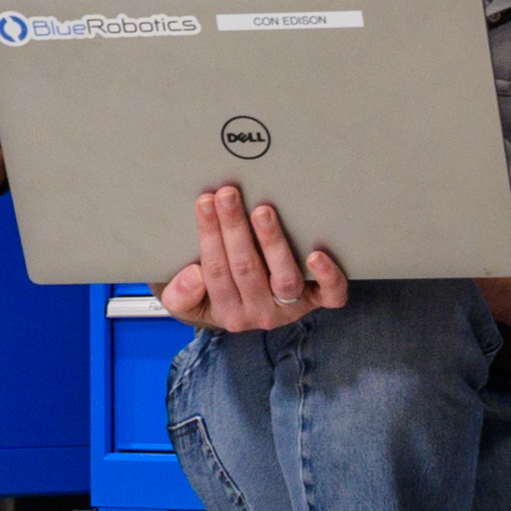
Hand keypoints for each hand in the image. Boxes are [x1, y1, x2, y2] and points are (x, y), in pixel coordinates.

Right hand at [150, 181, 350, 334]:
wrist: (247, 314)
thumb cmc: (216, 297)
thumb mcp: (186, 303)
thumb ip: (180, 295)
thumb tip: (193, 276)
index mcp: (227, 311)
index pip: (216, 271)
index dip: (209, 235)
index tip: (205, 203)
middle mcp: (260, 312)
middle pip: (247, 269)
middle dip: (234, 228)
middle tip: (228, 195)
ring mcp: (291, 307)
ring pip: (285, 278)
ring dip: (272, 242)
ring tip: (262, 212)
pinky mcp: (317, 300)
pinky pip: (330, 295)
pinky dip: (327, 276)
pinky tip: (318, 255)